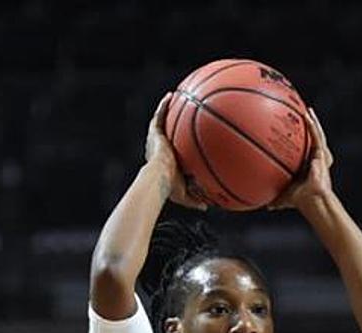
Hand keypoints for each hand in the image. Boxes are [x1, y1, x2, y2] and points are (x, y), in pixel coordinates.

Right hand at [145, 94, 208, 208]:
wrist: (158, 178)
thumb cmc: (168, 188)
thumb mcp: (184, 195)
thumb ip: (195, 199)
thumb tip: (206, 207)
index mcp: (163, 161)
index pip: (169, 150)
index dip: (174, 143)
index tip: (182, 138)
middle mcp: (158, 148)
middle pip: (164, 133)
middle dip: (170, 123)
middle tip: (179, 114)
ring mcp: (155, 140)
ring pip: (161, 121)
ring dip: (166, 109)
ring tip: (174, 98)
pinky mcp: (154, 134)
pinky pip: (159, 116)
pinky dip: (164, 105)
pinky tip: (171, 95)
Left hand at [269, 109, 333, 210]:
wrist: (312, 201)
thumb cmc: (300, 201)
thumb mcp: (283, 197)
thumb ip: (276, 198)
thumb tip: (265, 206)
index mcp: (306, 165)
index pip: (303, 149)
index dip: (299, 139)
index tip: (292, 128)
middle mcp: (314, 158)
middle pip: (311, 138)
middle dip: (308, 126)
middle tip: (301, 112)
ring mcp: (320, 156)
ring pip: (316, 135)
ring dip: (313, 122)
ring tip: (307, 111)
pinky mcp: (322, 155)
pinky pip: (317, 137)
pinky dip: (313, 127)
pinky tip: (308, 117)